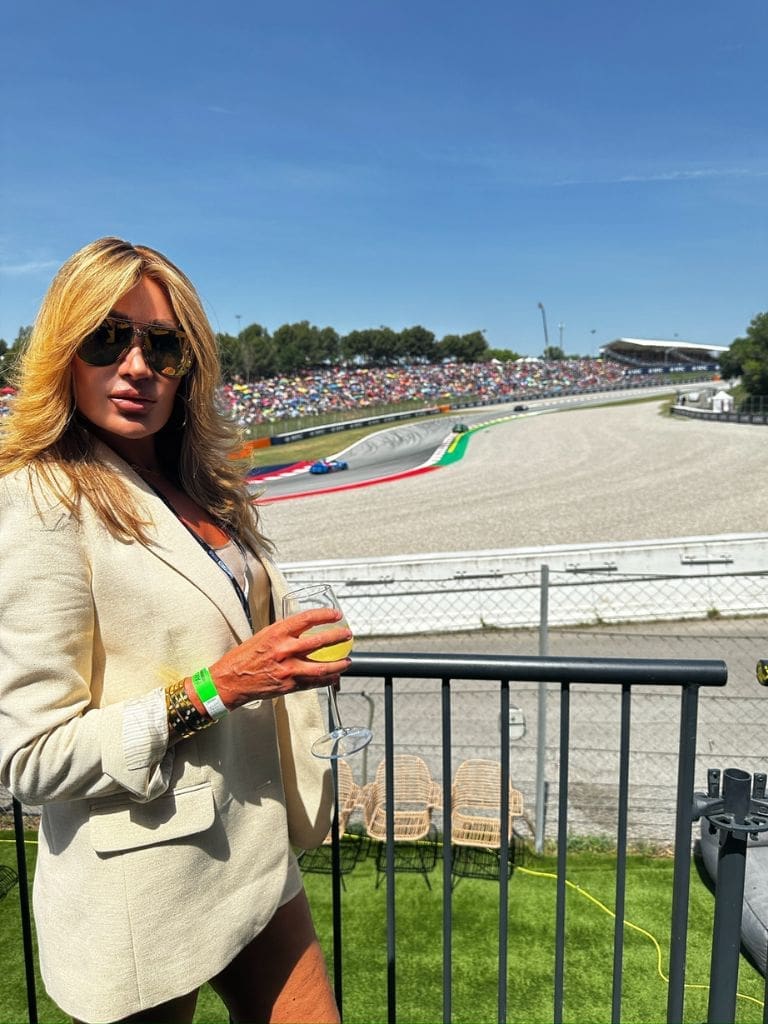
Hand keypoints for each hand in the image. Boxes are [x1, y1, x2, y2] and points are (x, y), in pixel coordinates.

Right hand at [208, 608, 351, 709]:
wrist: (230, 680)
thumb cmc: (245, 657)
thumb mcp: (263, 635)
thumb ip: (284, 633)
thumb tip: (304, 629)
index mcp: (277, 633)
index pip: (307, 619)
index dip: (325, 615)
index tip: (336, 615)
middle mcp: (284, 650)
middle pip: (319, 642)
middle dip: (338, 637)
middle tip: (347, 635)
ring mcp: (288, 669)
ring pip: (322, 666)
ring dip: (338, 664)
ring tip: (347, 660)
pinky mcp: (289, 685)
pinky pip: (314, 682)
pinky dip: (327, 679)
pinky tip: (334, 676)